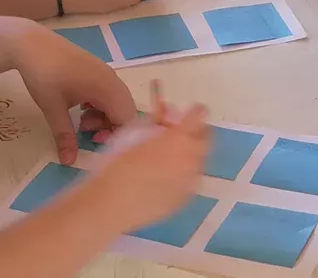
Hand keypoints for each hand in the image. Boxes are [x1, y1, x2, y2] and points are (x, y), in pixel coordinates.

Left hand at [10, 22, 138, 163]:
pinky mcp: (96, 70)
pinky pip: (109, 93)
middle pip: (125, 111)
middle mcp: (111, 79)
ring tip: (80, 122)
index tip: (93, 141)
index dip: (117, 136)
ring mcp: (105, 73)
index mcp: (106, 87)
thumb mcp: (53, 109)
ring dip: (104, 117)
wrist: (30, 44)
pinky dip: (100, 106)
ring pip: (117, 102)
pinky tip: (80, 108)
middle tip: (87, 134)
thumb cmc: (44, 76)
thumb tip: (69, 162)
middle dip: (111, 127)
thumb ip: (65, 136)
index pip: (128, 118)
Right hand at [85, 102, 211, 233]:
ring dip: (189, 154)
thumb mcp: (132, 133)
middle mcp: (191, 158)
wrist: (112, 205)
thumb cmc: (116, 164)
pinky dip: (183, 175)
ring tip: (167, 159)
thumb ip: (154, 120)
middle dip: (195, 133)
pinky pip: (190, 181)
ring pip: (199, 160)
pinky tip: (164, 179)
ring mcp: (190, 181)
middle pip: (206, 138)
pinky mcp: (185, 199)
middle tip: (176, 135)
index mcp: (177, 138)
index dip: (194, 111)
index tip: (186, 113)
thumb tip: (166, 112)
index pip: (199, 115)